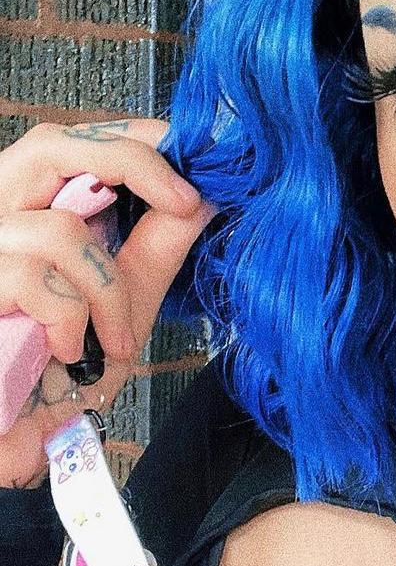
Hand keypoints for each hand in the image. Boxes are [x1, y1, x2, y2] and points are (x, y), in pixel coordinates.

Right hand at [0, 118, 218, 487]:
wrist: (10, 428)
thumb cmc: (55, 366)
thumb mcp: (123, 298)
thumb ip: (156, 245)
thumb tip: (205, 196)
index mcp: (26, 204)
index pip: (75, 138)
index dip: (135, 138)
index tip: (197, 154)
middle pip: (54, 145)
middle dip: (133, 165)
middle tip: (188, 201)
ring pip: (60, 231)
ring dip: (108, 292)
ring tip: (114, 338)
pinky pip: (38, 283)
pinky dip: (72, 321)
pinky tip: (65, 352)